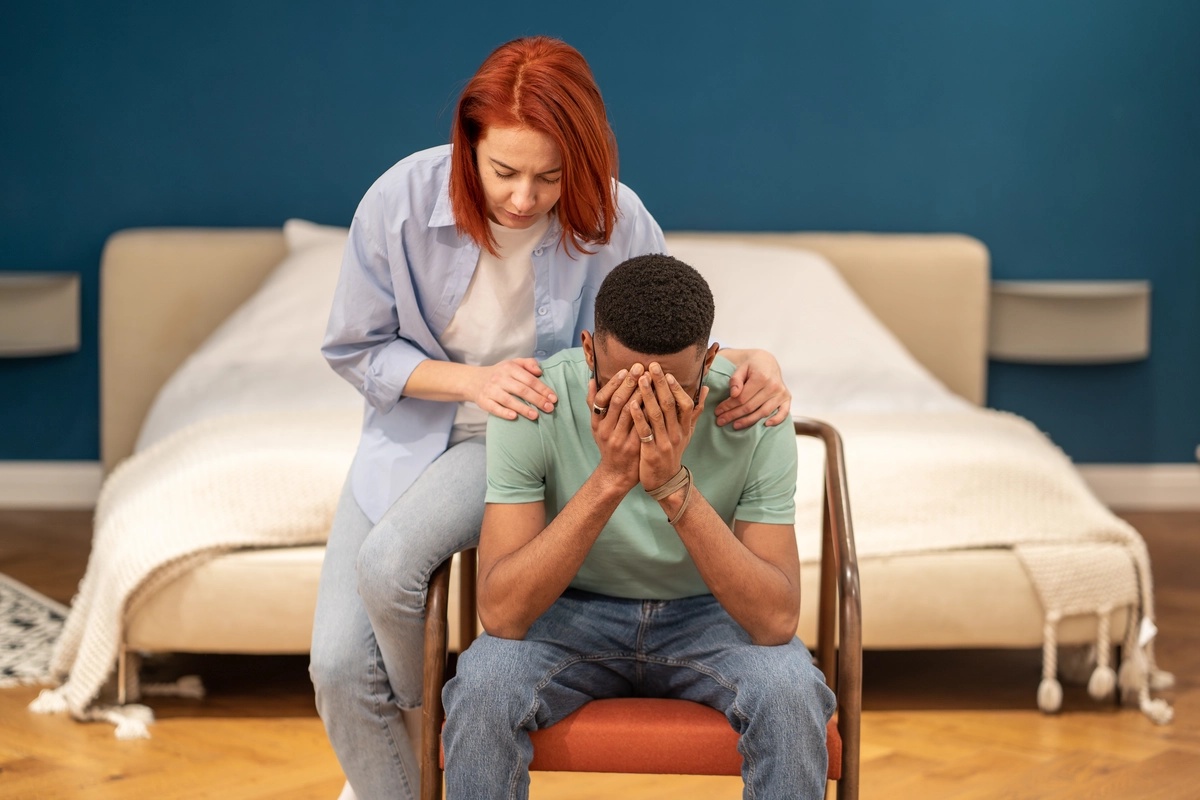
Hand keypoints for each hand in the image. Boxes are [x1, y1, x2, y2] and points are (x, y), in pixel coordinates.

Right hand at [471, 358, 556, 420]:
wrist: (474, 380)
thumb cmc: (500, 373)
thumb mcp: (513, 363)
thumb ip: (528, 363)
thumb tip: (540, 371)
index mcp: (509, 368)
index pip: (530, 379)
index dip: (543, 389)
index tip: (554, 398)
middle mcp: (500, 378)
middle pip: (522, 390)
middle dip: (537, 400)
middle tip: (549, 409)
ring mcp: (491, 390)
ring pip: (509, 400)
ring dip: (523, 409)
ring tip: (536, 416)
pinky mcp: (483, 401)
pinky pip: (494, 408)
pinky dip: (504, 413)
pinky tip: (514, 417)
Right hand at [589, 363, 641, 491]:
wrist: (616, 474)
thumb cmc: (608, 444)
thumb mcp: (596, 426)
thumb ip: (593, 403)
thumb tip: (592, 379)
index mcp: (597, 423)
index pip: (602, 399)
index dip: (614, 383)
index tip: (625, 370)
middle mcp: (607, 431)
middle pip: (618, 402)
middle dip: (630, 383)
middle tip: (641, 367)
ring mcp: (621, 440)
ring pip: (632, 412)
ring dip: (643, 393)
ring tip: (652, 378)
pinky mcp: (635, 447)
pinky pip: (644, 425)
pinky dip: (651, 410)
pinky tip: (659, 399)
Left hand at [630, 362, 705, 490]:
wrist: (665, 481)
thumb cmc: (673, 452)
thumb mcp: (687, 432)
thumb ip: (694, 411)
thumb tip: (705, 389)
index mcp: (685, 428)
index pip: (684, 404)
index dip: (676, 388)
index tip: (667, 373)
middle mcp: (676, 434)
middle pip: (670, 405)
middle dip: (661, 384)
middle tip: (652, 366)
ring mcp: (664, 443)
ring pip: (657, 416)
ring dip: (648, 396)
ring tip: (640, 379)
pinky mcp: (651, 452)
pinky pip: (645, 431)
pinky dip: (638, 417)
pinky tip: (631, 404)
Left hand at [715, 349, 790, 428]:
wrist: (767, 362)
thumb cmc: (751, 366)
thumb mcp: (741, 368)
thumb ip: (735, 380)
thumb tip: (733, 394)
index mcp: (761, 377)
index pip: (741, 398)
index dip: (728, 406)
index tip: (718, 411)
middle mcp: (773, 386)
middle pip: (750, 407)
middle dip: (733, 415)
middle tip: (721, 421)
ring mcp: (781, 393)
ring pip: (763, 412)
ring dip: (748, 421)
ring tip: (735, 425)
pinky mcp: (787, 398)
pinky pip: (784, 412)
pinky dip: (776, 420)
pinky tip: (765, 425)